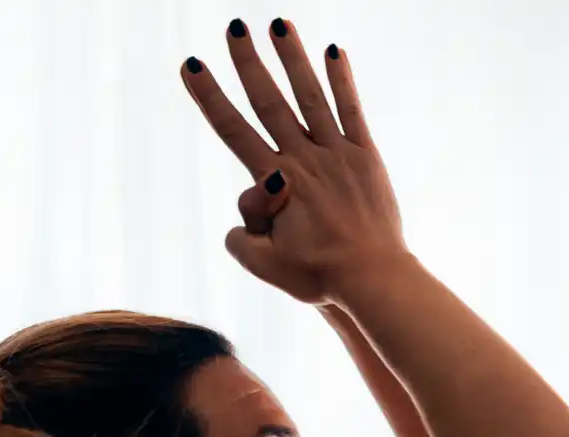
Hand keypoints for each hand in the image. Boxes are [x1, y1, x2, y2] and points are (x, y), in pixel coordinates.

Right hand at [182, 19, 408, 304]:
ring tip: (279, 23)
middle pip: (269, 102)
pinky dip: (343, 81)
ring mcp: (337, 154)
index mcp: (277, 182)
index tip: (193, 65)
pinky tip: (334, 52)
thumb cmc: (319, 276)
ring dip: (294, 58)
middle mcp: (305, 159)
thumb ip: (240, 237)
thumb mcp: (265, 265)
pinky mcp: (365, 158)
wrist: (375, 279)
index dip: (210, 96)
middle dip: (249, 62)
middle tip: (234, 28)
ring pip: (311, 96)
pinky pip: (352, 112)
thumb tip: (242, 213)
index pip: (234, 131)